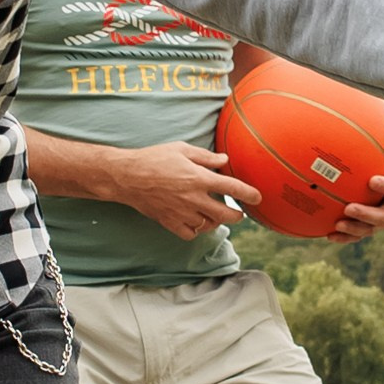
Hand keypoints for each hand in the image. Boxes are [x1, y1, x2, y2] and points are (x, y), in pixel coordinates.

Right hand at [109, 140, 256, 240]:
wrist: (126, 176)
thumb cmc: (154, 158)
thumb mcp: (181, 149)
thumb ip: (205, 157)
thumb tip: (225, 161)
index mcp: (198, 178)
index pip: (232, 188)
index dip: (249, 194)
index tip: (257, 197)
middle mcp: (193, 198)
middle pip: (226, 214)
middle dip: (238, 215)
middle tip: (239, 212)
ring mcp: (181, 212)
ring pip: (209, 226)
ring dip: (216, 221)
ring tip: (214, 213)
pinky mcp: (169, 222)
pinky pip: (191, 233)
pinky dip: (197, 230)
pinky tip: (196, 221)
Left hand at [333, 134, 383, 240]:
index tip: (372, 180)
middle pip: (383, 218)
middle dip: (366, 214)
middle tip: (349, 207)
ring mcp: (383, 223)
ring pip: (369, 230)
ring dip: (353, 229)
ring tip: (337, 224)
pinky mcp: (370, 229)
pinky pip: (357, 236)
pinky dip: (344, 238)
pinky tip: (329, 235)